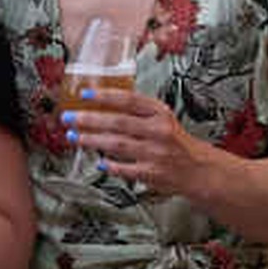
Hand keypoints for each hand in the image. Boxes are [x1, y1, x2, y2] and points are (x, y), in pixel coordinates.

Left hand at [63, 80, 205, 198]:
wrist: (198, 169)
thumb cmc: (175, 142)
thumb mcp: (162, 118)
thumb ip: (137, 111)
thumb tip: (101, 105)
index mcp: (161, 113)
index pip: (129, 100)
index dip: (105, 96)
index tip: (84, 95)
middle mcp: (159, 131)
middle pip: (118, 122)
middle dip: (89, 120)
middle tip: (69, 118)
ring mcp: (155, 153)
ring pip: (117, 144)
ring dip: (92, 141)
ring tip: (74, 138)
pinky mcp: (152, 173)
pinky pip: (124, 168)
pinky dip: (109, 165)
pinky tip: (98, 162)